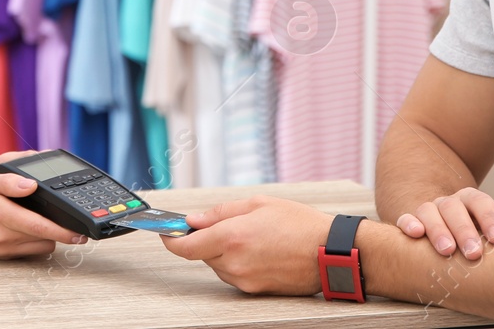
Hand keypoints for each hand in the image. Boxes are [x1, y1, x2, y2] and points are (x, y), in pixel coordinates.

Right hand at [0, 171, 85, 258]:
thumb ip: (9, 181)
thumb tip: (32, 185)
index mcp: (0, 215)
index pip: (40, 226)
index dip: (64, 231)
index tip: (81, 232)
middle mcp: (2, 237)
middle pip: (45, 240)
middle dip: (61, 232)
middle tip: (71, 222)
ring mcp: (2, 250)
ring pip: (39, 248)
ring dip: (48, 237)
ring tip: (50, 222)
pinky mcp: (1, 256)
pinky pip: (28, 253)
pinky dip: (36, 242)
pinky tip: (32, 229)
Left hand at [160, 195, 333, 294]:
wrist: (328, 252)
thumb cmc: (299, 224)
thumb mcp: (257, 204)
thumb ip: (220, 212)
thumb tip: (193, 219)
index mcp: (231, 237)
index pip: (186, 246)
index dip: (171, 240)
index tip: (165, 233)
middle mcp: (234, 262)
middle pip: (202, 254)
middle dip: (207, 240)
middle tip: (225, 225)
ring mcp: (244, 279)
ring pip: (218, 265)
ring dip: (224, 252)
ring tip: (252, 237)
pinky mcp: (255, 290)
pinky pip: (234, 275)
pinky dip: (238, 262)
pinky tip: (259, 250)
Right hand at [394, 186, 493, 258]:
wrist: (441, 224)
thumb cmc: (473, 232)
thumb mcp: (489, 229)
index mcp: (471, 201)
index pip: (481, 203)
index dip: (490, 219)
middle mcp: (449, 203)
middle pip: (455, 208)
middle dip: (464, 230)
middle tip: (474, 253)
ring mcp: (429, 210)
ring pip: (430, 211)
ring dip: (438, 230)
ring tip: (447, 250)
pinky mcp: (410, 221)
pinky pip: (406, 218)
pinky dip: (409, 224)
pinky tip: (416, 234)